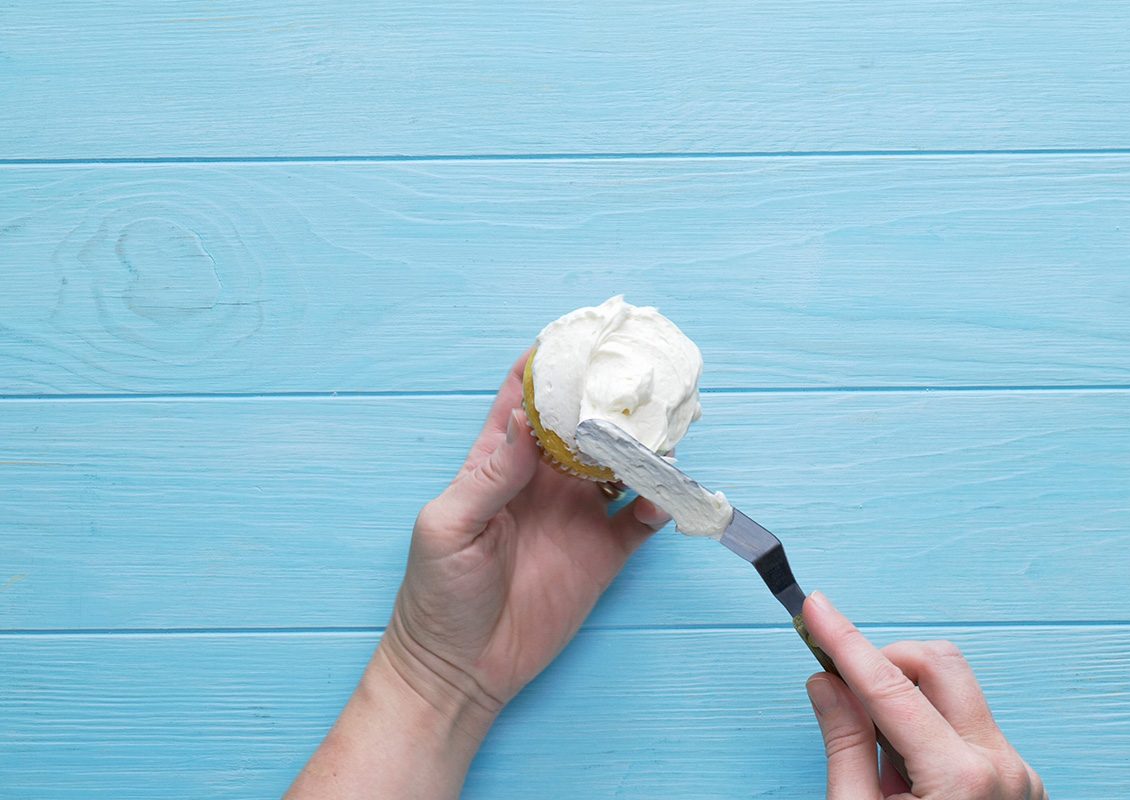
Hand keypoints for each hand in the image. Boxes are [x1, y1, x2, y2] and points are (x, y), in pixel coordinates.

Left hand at [382, 347, 668, 719]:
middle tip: (638, 376)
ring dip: (642, 447)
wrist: (460, 668)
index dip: (546, 366)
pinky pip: (641, 520)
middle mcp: (544, 481)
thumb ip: (490, 474)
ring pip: (621, 464)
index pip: (524, 400)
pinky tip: (661, 497)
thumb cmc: (437, 593)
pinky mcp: (602, 554)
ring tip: (662, 431)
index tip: (576, 336)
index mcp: (500, 463)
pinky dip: (659, 504)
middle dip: (608, 398)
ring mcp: (577, 516)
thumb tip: (526, 421)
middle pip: (584, 425)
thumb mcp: (449, 526)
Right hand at [803, 591, 1044, 798]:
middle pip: (939, 663)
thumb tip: (827, 684)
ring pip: (955, 691)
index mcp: (960, 780)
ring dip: (907, 701)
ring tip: (882, 761)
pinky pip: (968, 725)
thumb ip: (845, 746)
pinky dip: (929, 731)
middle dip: (887, 661)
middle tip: (848, 690)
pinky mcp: (1019, 780)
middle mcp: (1000, 766)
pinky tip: (911, 779)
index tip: (815, 609)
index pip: (889, 688)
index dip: (844, 642)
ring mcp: (1017, 773)